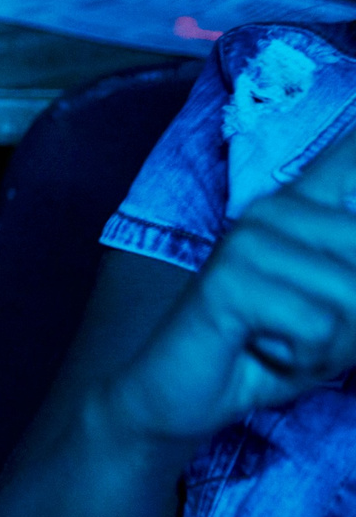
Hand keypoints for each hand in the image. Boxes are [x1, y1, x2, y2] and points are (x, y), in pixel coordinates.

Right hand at [100, 127, 355, 446]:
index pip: (352, 152)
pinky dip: (303, 360)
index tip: (350, 120)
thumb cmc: (269, 352)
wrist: (178, 395)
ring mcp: (250, 239)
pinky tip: (261, 351)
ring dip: (334, 348)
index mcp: (302, 205)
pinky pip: (318, 327)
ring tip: (286, 345)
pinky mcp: (231, 279)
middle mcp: (277, 207)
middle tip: (310, 335)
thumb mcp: (340, 314)